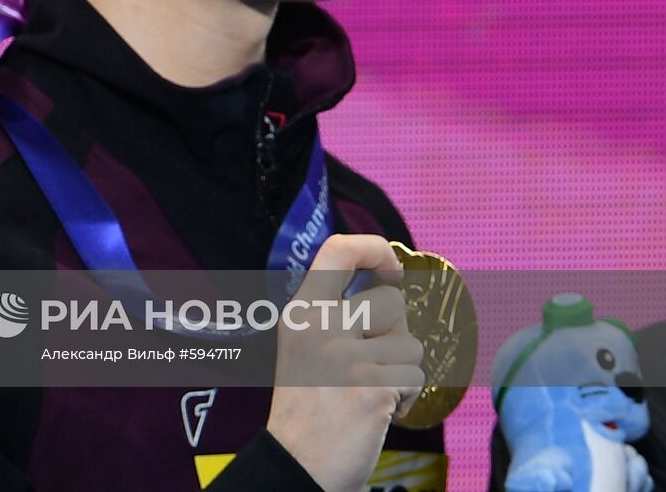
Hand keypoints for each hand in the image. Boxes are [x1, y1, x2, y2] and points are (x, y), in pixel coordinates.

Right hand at [266, 234, 423, 491]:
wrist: (296, 464)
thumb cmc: (308, 408)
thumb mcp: (306, 346)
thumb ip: (337, 315)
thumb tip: (390, 285)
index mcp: (301, 313)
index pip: (338, 251)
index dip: (375, 249)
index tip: (392, 268)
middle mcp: (320, 327)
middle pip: (392, 301)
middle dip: (397, 334)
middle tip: (374, 364)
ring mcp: (345, 357)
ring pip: (411, 344)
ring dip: (402, 371)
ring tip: (371, 392)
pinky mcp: (372, 388)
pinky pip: (415, 378)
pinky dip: (405, 398)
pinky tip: (377, 413)